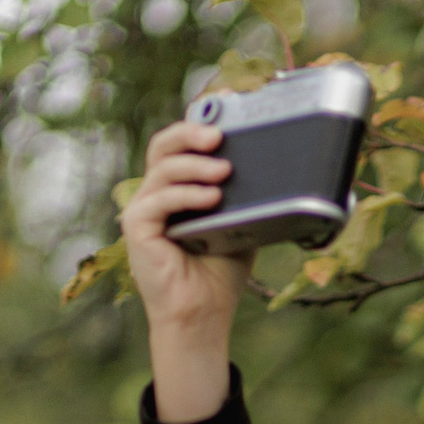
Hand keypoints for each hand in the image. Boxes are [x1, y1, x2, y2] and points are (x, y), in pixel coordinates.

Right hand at [121, 120, 253, 421]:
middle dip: (191, 133)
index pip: (182, 143)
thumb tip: (286, 173)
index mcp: (179, 186)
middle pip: (165, 145)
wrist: (203, 315)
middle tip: (219, 136)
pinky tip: (210, 197)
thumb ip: (252, 198)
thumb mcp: (245, 225)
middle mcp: (157, 192)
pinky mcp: (137, 230)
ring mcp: (144, 209)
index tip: (224, 108)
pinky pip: (157, 202)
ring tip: (224, 170)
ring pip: (163, 169)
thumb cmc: (220, 273)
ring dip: (194, 165)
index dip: (198, 122)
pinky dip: (185, 196)